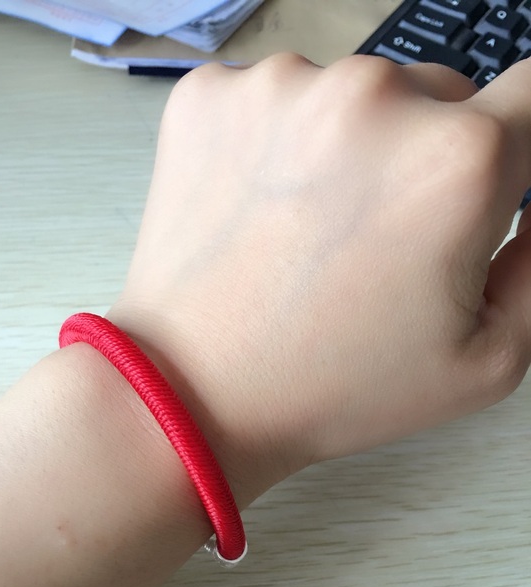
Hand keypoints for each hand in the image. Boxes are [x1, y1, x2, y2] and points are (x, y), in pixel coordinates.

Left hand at [109, 55, 530, 503]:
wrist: (194, 392)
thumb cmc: (330, 387)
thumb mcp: (485, 361)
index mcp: (457, 162)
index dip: (517, 147)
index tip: (489, 183)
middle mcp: (372, 100)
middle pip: (441, 96)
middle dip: (428, 156)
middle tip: (380, 236)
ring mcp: (282, 89)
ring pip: (356, 96)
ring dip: (349, 148)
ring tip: (309, 232)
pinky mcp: (211, 96)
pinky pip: (278, 99)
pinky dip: (279, 142)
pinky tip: (262, 211)